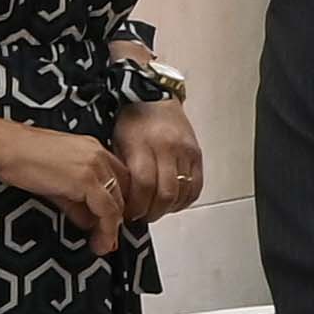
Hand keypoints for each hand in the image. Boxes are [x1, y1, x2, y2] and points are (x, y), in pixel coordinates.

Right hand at [0, 124, 137, 250]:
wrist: (4, 146)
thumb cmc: (21, 158)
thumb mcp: (55, 181)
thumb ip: (74, 201)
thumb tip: (87, 222)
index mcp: (93, 149)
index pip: (119, 178)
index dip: (118, 202)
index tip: (112, 221)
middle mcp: (99, 155)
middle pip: (123, 191)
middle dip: (118, 216)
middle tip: (110, 238)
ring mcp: (95, 166)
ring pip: (117, 203)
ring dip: (112, 228)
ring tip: (105, 245)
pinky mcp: (86, 179)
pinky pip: (106, 210)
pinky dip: (107, 229)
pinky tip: (100, 241)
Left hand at [113, 95, 206, 223]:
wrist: (154, 96)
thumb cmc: (131, 120)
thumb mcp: (117, 142)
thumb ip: (122, 171)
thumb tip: (123, 201)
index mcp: (142, 145)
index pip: (143, 185)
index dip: (136, 206)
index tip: (129, 214)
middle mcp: (167, 148)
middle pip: (164, 193)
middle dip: (152, 212)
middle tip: (142, 217)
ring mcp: (185, 151)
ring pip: (182, 192)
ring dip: (168, 208)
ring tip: (156, 210)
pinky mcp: (197, 154)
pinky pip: (196, 185)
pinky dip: (185, 200)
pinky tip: (173, 202)